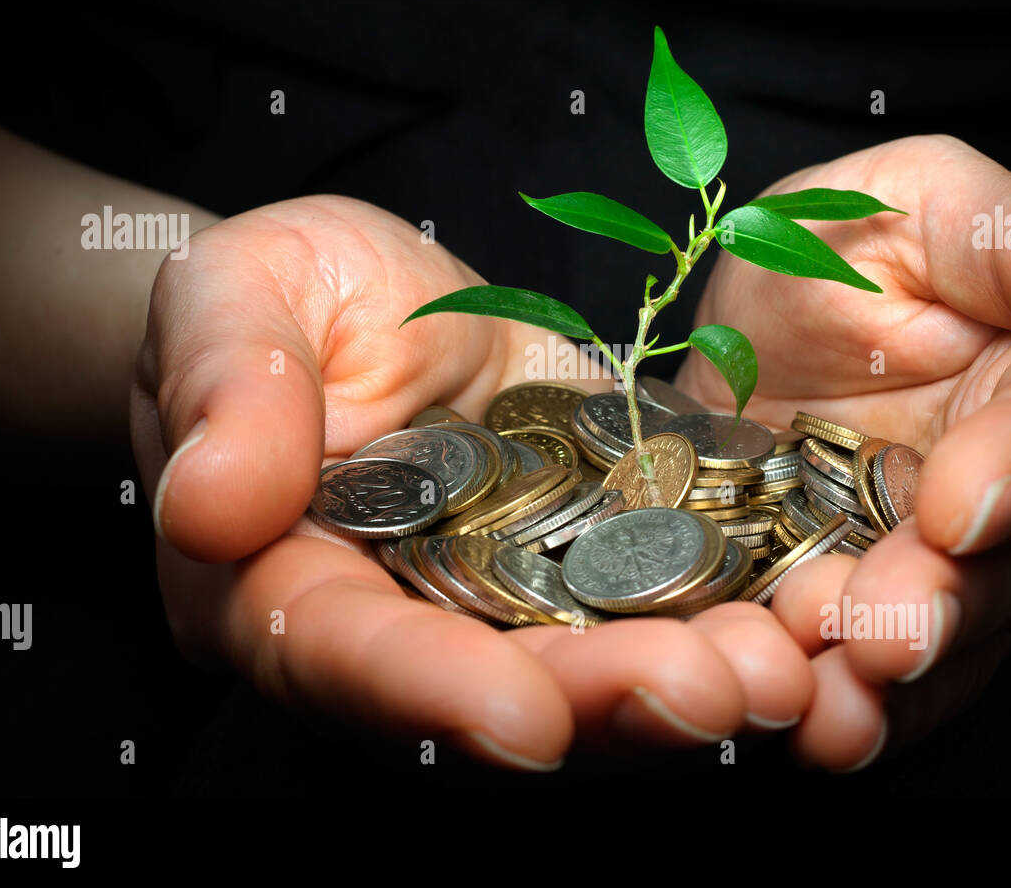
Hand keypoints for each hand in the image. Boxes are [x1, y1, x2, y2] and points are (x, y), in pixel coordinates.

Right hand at [129, 195, 812, 770]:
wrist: (362, 300)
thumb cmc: (276, 293)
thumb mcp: (234, 294)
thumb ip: (227, 388)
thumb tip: (209, 506)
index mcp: (281, 584)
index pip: (341, 656)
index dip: (427, 693)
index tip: (525, 718)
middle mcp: (402, 624)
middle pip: (491, 691)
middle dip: (603, 704)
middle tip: (718, 694)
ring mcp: (503, 601)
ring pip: (589, 666)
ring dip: (688, 680)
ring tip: (784, 669)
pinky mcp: (585, 557)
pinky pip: (653, 601)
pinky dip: (724, 614)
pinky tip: (800, 612)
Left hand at [679, 134, 1010, 769]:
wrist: (787, 343)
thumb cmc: (862, 261)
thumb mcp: (916, 208)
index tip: (968, 502)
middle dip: (947, 601)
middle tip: (882, 629)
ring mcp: (968, 575)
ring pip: (952, 643)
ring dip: (887, 681)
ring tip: (824, 695)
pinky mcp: (888, 626)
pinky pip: (884, 688)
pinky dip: (842, 711)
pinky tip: (796, 719)